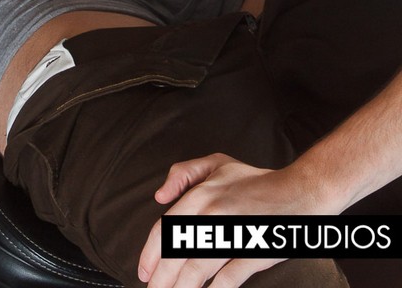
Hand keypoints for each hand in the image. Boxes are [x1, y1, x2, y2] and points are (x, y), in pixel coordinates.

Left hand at [139, 154, 303, 286]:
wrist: (297, 192)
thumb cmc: (254, 181)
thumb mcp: (215, 163)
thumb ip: (182, 173)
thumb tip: (160, 196)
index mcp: (201, 194)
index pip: (166, 229)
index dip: (150, 254)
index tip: (144, 271)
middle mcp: (212, 214)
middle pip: (177, 254)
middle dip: (161, 278)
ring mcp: (233, 235)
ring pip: (198, 269)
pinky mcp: (252, 252)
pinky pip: (228, 278)